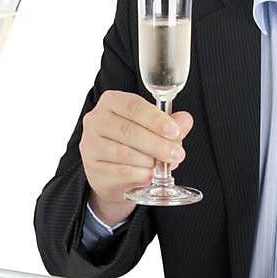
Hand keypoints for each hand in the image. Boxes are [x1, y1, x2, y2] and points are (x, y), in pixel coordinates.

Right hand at [80, 90, 193, 227]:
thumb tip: (185, 120)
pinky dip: (138, 174)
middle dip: (156, 143)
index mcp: (112, 102)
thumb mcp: (155, 131)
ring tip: (163, 166)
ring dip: (148, 160)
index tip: (174, 131)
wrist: (113, 175)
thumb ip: (171, 124)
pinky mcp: (92, 168)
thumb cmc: (135, 144)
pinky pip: (118, 171)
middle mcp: (96, 120)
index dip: (155, 119)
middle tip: (176, 154)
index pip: (133, 106)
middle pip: (128, 130)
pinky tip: (149, 175)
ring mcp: (91, 144)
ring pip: (122, 152)